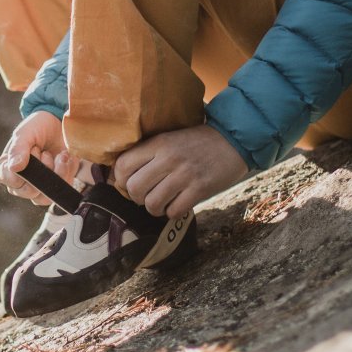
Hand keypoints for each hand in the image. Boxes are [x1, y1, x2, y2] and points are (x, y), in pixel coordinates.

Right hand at [0, 110, 83, 206]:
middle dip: (40, 168)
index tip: (32, 149)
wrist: (59, 125)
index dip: (22, 168)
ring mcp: (38, 188)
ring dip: (55, 172)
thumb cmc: (37, 128)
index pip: (8, 179)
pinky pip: (60, 190)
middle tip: (43, 151)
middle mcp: (20, 182)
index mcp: (6, 168)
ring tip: (57, 155)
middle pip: (28, 191)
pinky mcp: (55, 187)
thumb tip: (14, 168)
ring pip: (45, 196)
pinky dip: (65, 172)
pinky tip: (64, 157)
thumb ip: (18, 149)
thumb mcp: (25, 133)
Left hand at [112, 124, 249, 219]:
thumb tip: (117, 177)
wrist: (233, 140)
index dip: (119, 179)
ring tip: (162, 202)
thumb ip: (147, 153)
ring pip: (152, 203)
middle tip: (146, 195)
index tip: (127, 183)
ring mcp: (185, 175)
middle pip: (134, 188)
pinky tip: (178, 204)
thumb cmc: (197, 142)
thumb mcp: (169, 138)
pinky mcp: (200, 190)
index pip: (123, 165)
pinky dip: (172, 212)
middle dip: (136, 197)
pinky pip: (173, 211)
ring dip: (154, 208)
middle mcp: (168, 158)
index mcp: (158, 143)